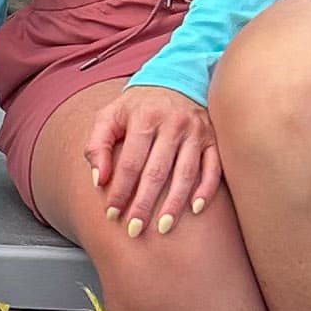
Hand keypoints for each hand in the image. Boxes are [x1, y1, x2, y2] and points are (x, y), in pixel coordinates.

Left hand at [82, 84, 218, 237]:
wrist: (176, 81)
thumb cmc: (137, 107)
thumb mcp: (109, 116)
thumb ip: (97, 145)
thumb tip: (99, 180)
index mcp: (144, 117)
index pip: (130, 162)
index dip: (120, 190)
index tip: (112, 214)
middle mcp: (173, 123)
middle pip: (157, 172)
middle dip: (144, 204)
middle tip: (134, 230)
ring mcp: (196, 131)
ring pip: (186, 173)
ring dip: (174, 204)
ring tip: (163, 228)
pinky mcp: (213, 138)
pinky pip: (214, 167)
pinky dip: (206, 189)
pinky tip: (196, 209)